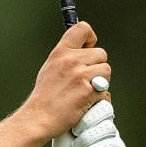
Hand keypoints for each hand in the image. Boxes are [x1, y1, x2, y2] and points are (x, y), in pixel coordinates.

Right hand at [19, 23, 111, 140]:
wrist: (39, 117)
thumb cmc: (44, 97)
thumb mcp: (50, 67)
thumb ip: (67, 58)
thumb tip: (84, 53)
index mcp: (60, 52)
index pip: (82, 29)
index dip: (91, 38)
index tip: (89, 47)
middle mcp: (71, 60)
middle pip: (101, 53)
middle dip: (97, 66)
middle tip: (86, 79)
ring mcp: (81, 76)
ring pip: (106, 71)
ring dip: (101, 81)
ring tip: (85, 90)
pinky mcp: (89, 91)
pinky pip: (105, 90)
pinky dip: (99, 97)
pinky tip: (86, 101)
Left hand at [49, 100, 124, 146]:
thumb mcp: (64, 127)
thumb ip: (72, 110)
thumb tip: (77, 91)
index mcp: (92, 112)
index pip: (98, 98)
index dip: (86, 107)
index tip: (73, 121)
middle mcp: (105, 120)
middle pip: (105, 109)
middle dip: (87, 122)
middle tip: (74, 133)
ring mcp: (113, 133)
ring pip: (107, 127)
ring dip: (87, 139)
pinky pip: (110, 143)